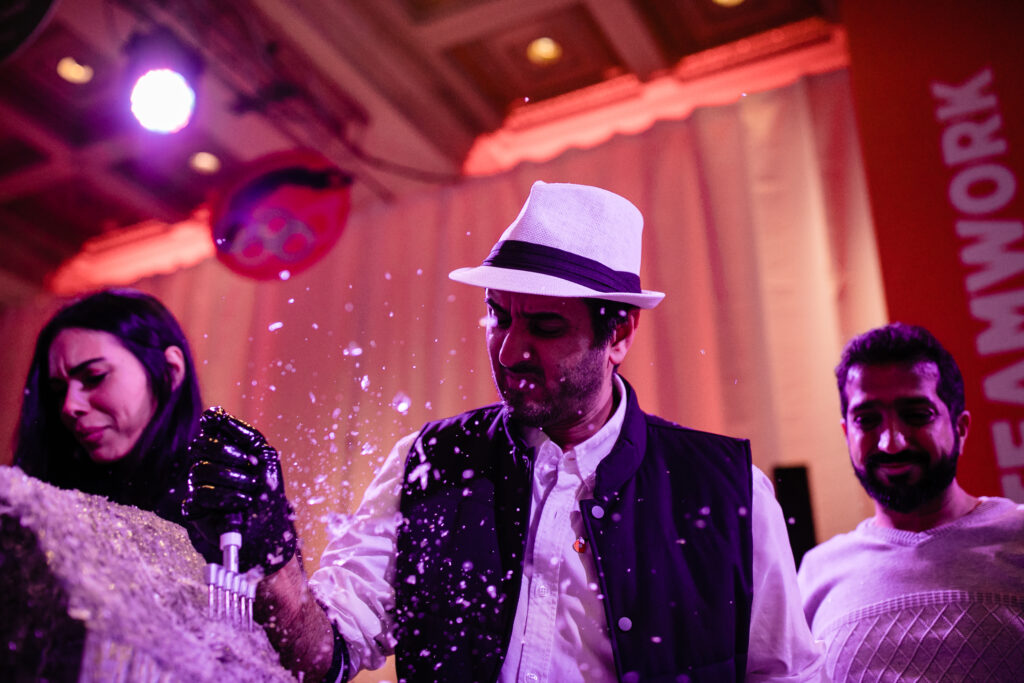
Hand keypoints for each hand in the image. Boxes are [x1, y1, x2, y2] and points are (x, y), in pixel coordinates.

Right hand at [182, 407, 296, 573]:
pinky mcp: (194, 508)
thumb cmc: (268, 492)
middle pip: (200, 445)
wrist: (267, 529)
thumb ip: (248, 436)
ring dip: (232, 479)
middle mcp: (206, 463)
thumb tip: (218, 414)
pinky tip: (240, 503)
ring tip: (250, 491)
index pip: (210, 424)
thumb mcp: (266, 458)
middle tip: (250, 466)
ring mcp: (197, 485)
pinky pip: (198, 496)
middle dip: (230, 454)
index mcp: (223, 447)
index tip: (239, 435)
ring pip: (199, 471)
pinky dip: (224, 499)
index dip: (222, 425)